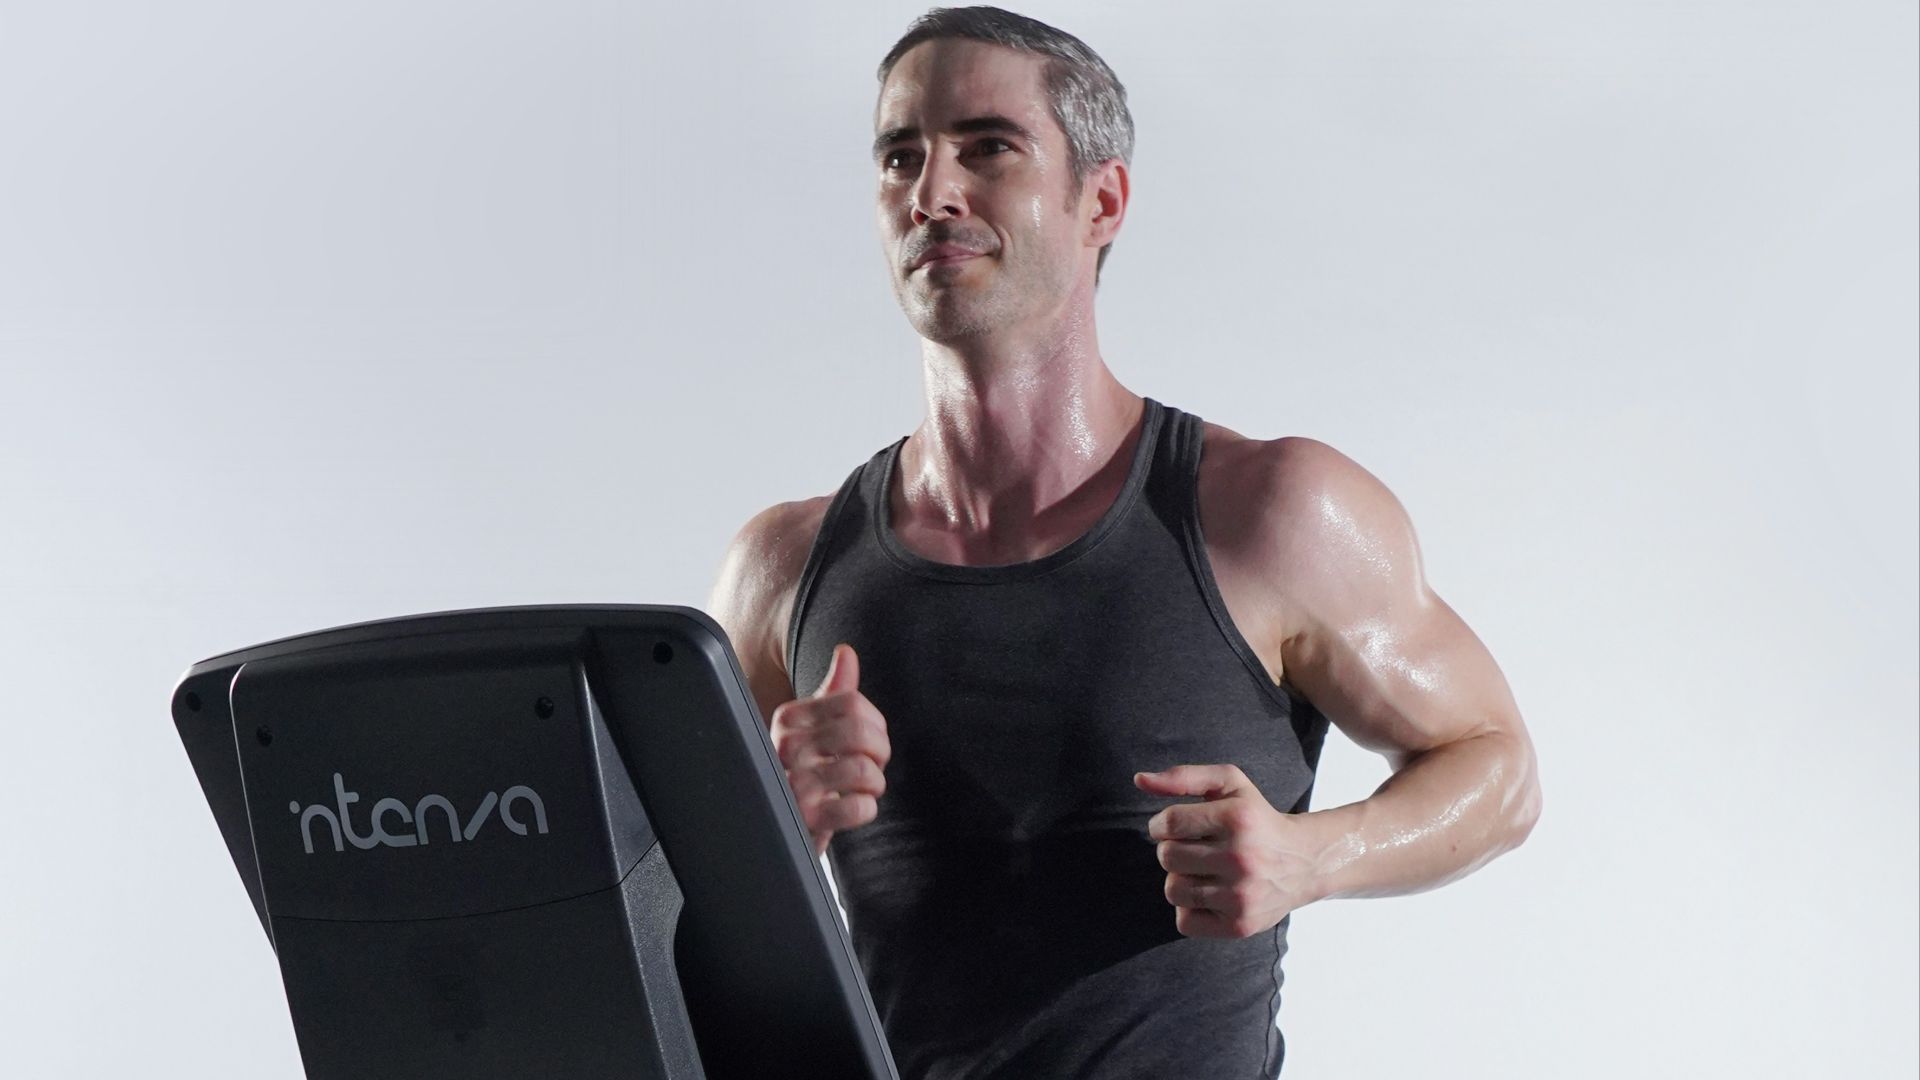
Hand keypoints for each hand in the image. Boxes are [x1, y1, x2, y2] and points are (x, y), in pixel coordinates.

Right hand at [770, 643, 890, 857]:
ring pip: (864, 770)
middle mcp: (787, 746)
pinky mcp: (804, 818)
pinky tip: (851, 810)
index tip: (868, 741)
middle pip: (861, 733)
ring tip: (860, 789)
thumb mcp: (813, 729)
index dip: (875, 724)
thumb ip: (833, 691)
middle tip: (872, 766)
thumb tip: (846, 652)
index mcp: (790, 718)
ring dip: (874, 784)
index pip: (853, 703)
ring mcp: (793, 783)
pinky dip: (866, 810)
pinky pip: (858, 807)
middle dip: (879, 752)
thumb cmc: (803, 773)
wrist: (777, 824)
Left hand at [1134, 764, 1322, 938]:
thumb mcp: (1229, 784)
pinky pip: (1184, 921)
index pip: (1168, 823)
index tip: (1173, 827)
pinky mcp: (1240, 926)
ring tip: (1204, 871)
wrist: (1304, 862)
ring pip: (1173, 890)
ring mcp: (1241, 896)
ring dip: (1180, 879)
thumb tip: (1139, 780)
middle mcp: (1241, 858)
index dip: (1160, 825)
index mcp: (1237, 819)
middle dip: (1172, 851)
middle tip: (1195, 849)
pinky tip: (1211, 895)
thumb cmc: (1256, 818)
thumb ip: (1184, 777)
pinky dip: (1189, 909)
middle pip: (1167, 857)